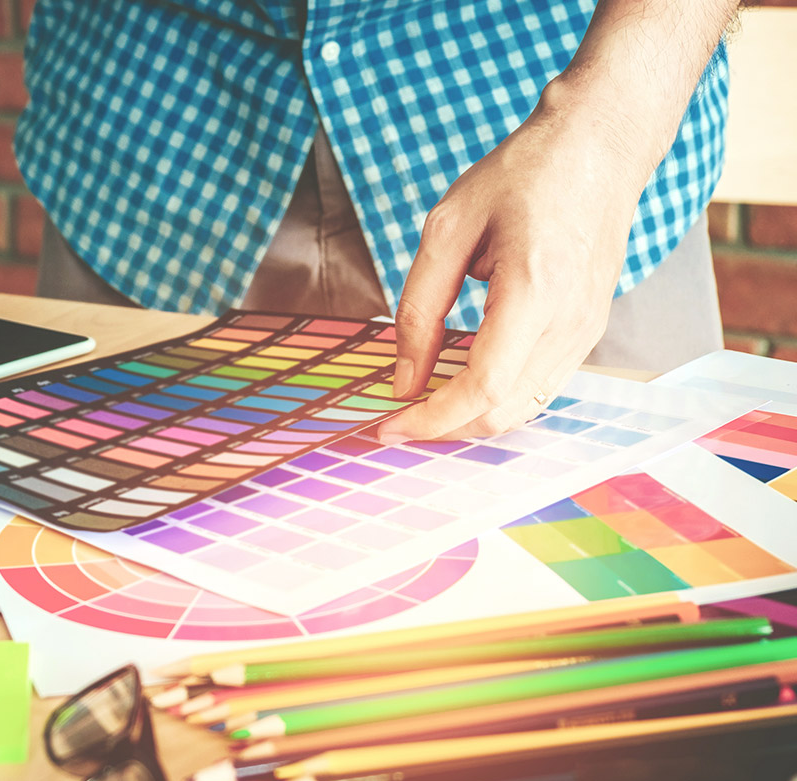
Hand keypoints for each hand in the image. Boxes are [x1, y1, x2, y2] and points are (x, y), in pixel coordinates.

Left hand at [376, 94, 645, 443]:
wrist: (599, 145)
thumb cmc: (524, 174)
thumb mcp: (448, 228)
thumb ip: (420, 308)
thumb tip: (404, 380)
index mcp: (536, 290)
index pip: (483, 387)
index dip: (432, 419)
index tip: (388, 427)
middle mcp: (572, 321)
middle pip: (504, 411)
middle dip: (446, 428)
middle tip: (395, 419)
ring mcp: (588, 330)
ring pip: (524, 408)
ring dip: (471, 417)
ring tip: (422, 402)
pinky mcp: (590, 329)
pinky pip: (540, 386)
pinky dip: (497, 397)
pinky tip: (460, 379)